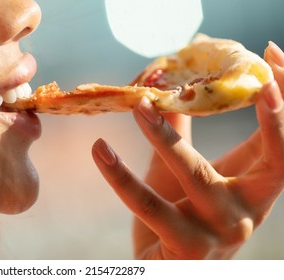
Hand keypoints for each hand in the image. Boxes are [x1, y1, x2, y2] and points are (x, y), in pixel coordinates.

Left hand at [91, 42, 283, 258]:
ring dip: (164, 135)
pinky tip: (99, 149)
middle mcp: (248, 209)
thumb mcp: (186, 173)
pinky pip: (148, 204)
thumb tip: (166, 88)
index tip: (273, 59)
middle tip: (257, 80)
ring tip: (137, 105)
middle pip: (275, 160)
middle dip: (274, 118)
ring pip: (197, 174)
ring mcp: (220, 231)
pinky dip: (120, 174)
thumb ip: (182, 133)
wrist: (166, 269)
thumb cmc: (181, 218)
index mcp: (255, 186)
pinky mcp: (186, 247)